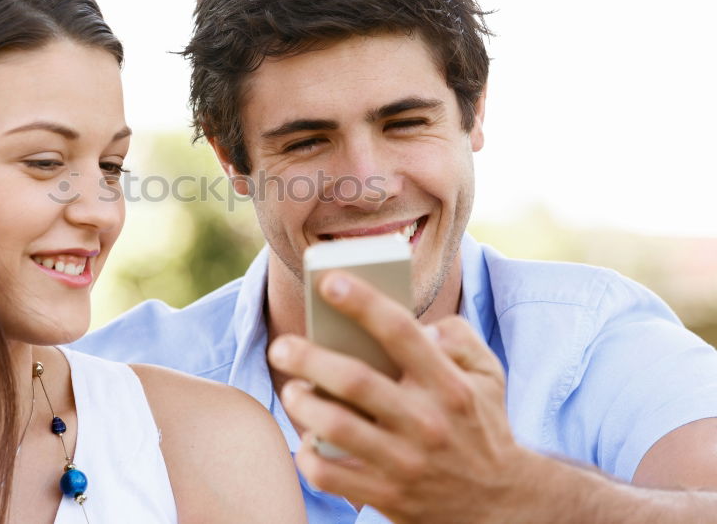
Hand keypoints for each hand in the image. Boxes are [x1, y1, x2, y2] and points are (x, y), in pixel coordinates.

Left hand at [268, 270, 535, 522]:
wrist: (501, 505)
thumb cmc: (481, 427)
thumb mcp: (488, 375)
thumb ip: (459, 337)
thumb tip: (419, 323)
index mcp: (448, 385)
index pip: (401, 332)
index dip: (363, 302)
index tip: (329, 281)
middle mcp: (426, 421)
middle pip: (354, 381)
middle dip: (308, 357)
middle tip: (282, 346)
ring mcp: (405, 462)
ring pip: (336, 427)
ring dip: (303, 404)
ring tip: (292, 389)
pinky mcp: (387, 495)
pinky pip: (331, 475)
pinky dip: (308, 455)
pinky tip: (306, 439)